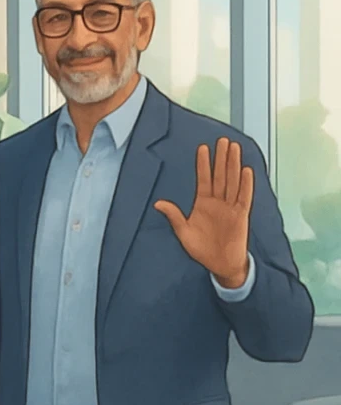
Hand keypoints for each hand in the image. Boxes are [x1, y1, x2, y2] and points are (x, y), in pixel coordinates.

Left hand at [153, 137, 252, 286]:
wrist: (220, 264)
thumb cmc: (201, 249)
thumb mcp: (183, 232)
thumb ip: (174, 216)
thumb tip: (158, 203)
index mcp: (203, 204)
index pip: (204, 179)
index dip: (203, 164)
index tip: (203, 147)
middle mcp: (217, 202)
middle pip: (220, 175)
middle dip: (221, 158)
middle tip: (223, 140)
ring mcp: (230, 207)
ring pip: (233, 181)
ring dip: (233, 164)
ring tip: (234, 148)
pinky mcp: (241, 216)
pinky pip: (243, 197)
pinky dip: (245, 184)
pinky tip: (246, 170)